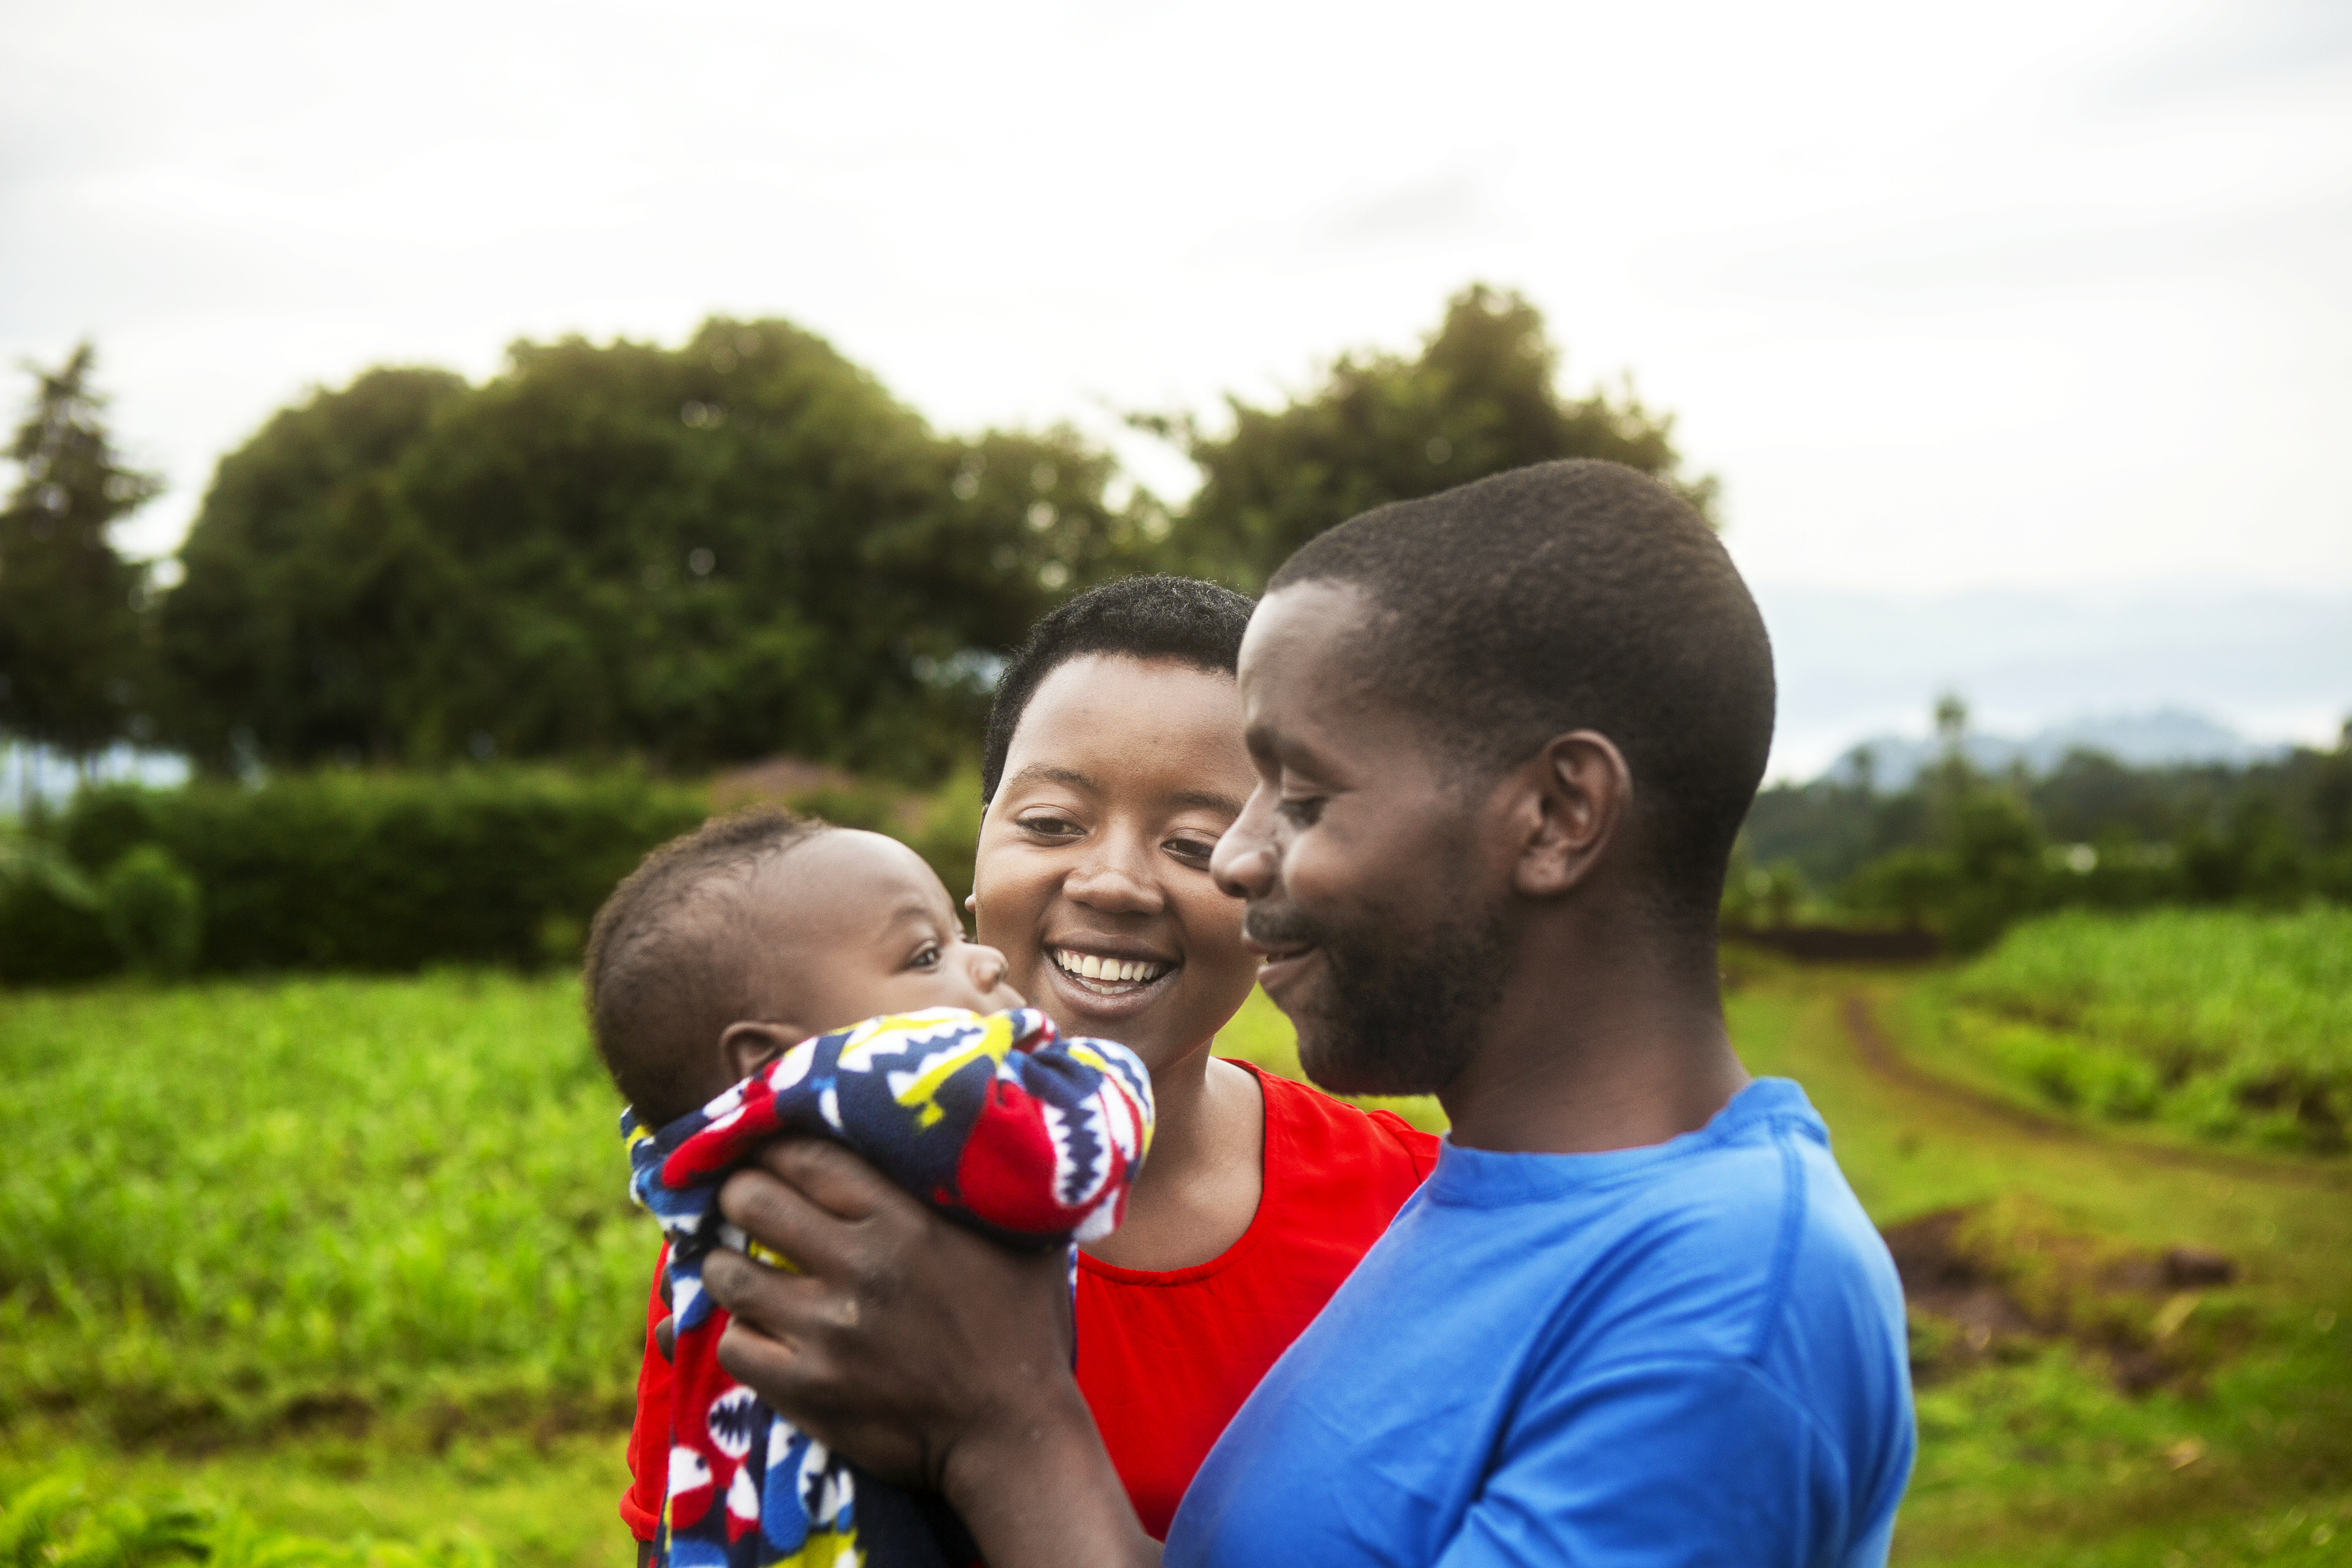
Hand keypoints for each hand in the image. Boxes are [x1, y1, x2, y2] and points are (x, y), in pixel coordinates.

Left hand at [703, 1137, 1071, 1487]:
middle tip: (745, 1201)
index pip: (805, 1156)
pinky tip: (761, 1328)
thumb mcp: (1020, 1235)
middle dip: (739, 1194)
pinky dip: (741, 1333)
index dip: (772, 1145)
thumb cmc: (1022, 1326)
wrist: (1012, 1433)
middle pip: (752, 1201)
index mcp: (904, 1220)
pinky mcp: (807, 1389)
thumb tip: (962, 1132)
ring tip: (737, 1262)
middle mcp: (859, 1267)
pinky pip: (735, 1345)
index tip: (767, 1150)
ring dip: (725, 1263)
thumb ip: (980, 1184)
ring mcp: (827, 1332)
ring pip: (728, 1275)